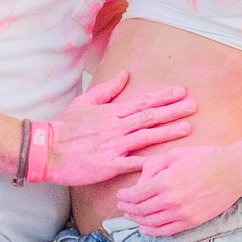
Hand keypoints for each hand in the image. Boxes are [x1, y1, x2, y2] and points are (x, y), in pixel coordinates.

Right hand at [44, 70, 191, 184]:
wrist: (47, 149)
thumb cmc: (64, 126)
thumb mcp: (84, 101)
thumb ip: (107, 89)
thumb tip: (125, 75)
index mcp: (111, 112)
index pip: (143, 101)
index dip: (163, 96)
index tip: (181, 92)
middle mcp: (116, 127)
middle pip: (150, 117)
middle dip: (173, 111)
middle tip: (194, 106)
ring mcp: (114, 146)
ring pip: (146, 137)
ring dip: (168, 132)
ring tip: (188, 128)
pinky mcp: (109, 165)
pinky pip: (133, 164)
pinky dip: (150, 163)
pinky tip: (166, 162)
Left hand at [114, 140, 241, 237]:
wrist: (232, 171)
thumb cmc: (204, 158)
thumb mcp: (175, 154)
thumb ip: (154, 166)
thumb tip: (140, 181)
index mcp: (165, 181)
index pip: (135, 195)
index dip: (124, 197)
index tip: (120, 195)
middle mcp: (170, 200)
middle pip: (140, 210)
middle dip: (128, 209)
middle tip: (122, 206)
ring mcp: (182, 213)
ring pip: (151, 223)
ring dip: (137, 220)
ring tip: (131, 216)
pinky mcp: (191, 221)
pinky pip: (166, 231)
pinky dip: (152, 232)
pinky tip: (144, 228)